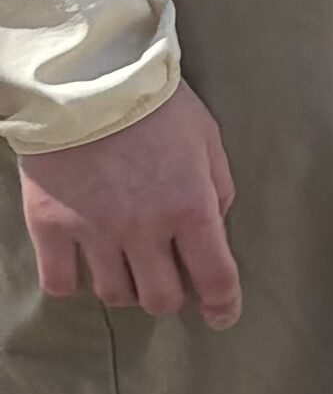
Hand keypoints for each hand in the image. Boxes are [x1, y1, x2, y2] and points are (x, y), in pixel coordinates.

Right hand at [18, 83, 241, 326]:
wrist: (83, 77)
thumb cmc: (154, 103)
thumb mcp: (206, 139)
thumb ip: (216, 189)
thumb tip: (214, 230)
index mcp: (190, 207)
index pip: (214, 278)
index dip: (223, 306)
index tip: (222, 316)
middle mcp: (143, 228)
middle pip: (160, 299)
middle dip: (170, 296)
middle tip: (168, 278)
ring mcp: (92, 230)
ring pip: (114, 295)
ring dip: (126, 287)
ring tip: (126, 262)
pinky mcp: (49, 225)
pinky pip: (61, 282)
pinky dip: (73, 282)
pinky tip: (82, 264)